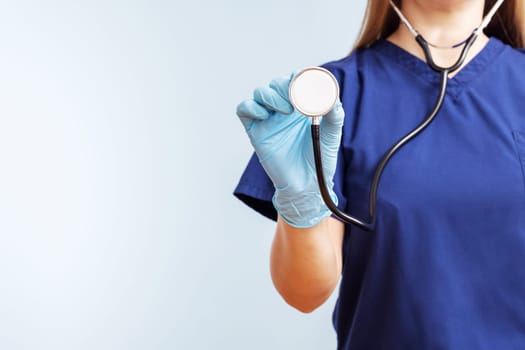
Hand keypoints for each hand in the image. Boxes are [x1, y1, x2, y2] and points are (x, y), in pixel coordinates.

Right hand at [236, 71, 344, 227]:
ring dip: (272, 95)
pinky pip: (244, 109)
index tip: (308, 86)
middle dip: (286, 86)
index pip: (296, 79)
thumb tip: (330, 96)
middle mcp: (284, 108)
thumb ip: (334, 113)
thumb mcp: (332, 133)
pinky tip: (265, 116)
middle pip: (277, 82)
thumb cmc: (319, 158)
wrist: (306, 184)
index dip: (300, 77)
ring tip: (286, 111)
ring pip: (260, 92)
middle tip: (297, 102)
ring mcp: (268, 118)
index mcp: (302, 104)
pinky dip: (251, 106)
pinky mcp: (256, 130)